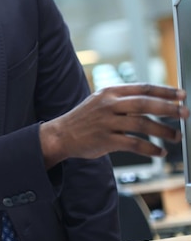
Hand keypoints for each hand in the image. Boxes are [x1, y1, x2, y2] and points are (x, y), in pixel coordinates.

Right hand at [40, 83, 188, 168]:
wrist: (61, 134)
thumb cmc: (85, 119)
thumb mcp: (100, 101)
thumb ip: (123, 99)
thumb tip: (154, 101)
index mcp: (109, 92)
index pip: (142, 88)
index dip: (164, 91)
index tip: (181, 94)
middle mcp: (108, 105)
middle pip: (144, 103)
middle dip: (168, 108)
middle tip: (185, 113)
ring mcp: (106, 122)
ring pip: (142, 124)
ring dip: (163, 131)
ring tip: (176, 136)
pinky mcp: (105, 140)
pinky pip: (134, 144)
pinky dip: (150, 149)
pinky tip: (159, 152)